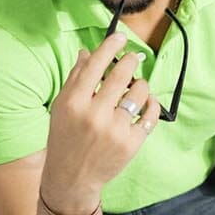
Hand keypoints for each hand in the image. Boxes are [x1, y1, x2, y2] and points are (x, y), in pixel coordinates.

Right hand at [43, 31, 162, 194]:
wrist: (72, 177)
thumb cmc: (65, 138)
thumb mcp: (62, 107)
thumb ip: (75, 79)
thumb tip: (87, 52)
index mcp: (74, 102)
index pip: (95, 65)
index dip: (111, 46)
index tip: (121, 37)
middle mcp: (94, 114)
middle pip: (121, 75)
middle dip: (131, 61)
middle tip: (133, 59)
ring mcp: (115, 130)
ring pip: (139, 92)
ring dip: (141, 84)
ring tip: (135, 87)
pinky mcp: (131, 143)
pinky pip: (151, 115)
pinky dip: (152, 104)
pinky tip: (147, 101)